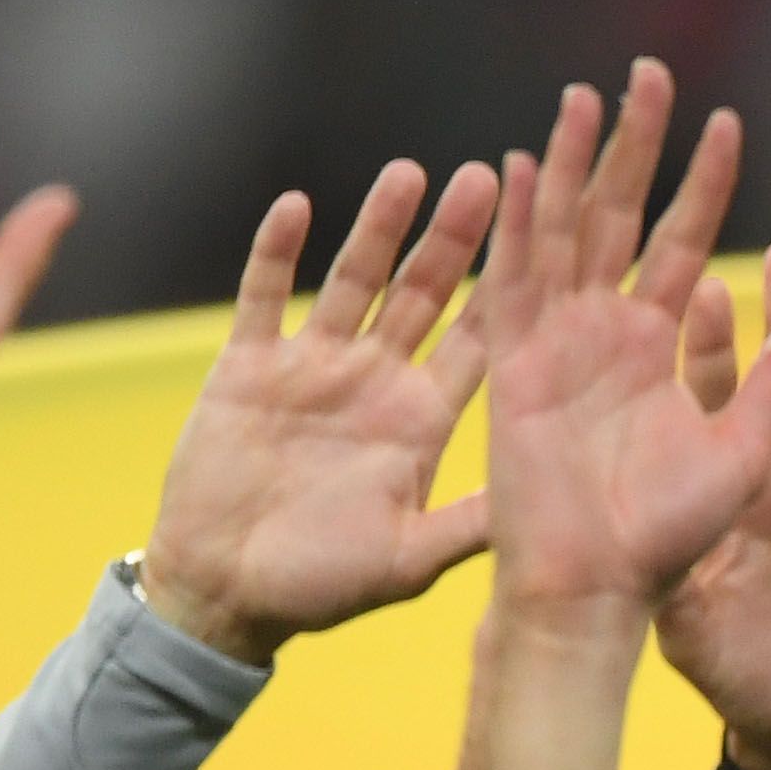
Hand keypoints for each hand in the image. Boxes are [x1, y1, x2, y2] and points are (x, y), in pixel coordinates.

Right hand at [136, 161, 503, 666]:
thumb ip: (469, 526)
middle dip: (455, 239)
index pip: (478, 344)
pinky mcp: (249, 366)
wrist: (222, 595)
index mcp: (423, 421)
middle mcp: (376, 382)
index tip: (548, 245)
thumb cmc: (321, 588)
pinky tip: (297, 205)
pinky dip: (277, 253)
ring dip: (379, 228)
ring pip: (354, 280)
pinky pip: (265, 297)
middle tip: (492, 177)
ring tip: (411, 173)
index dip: (510, 295)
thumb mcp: (409, 561)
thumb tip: (543, 503)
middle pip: (425, 295)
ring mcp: (313, 368)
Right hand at [472, 64, 770, 614]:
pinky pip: (509, 282)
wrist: (595, 591)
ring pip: (561, 230)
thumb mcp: (746, 452)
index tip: (726, 123)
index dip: (703, 182)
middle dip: (631, 145)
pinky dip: (513, 226)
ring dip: (567, 163)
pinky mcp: (510, 364)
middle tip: (647, 74)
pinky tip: (517, 167)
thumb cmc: (668, 539)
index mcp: (662, 345)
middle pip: (618, 214)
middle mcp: (606, 330)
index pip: (686, 240)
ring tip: (582, 97)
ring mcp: (553, 341)